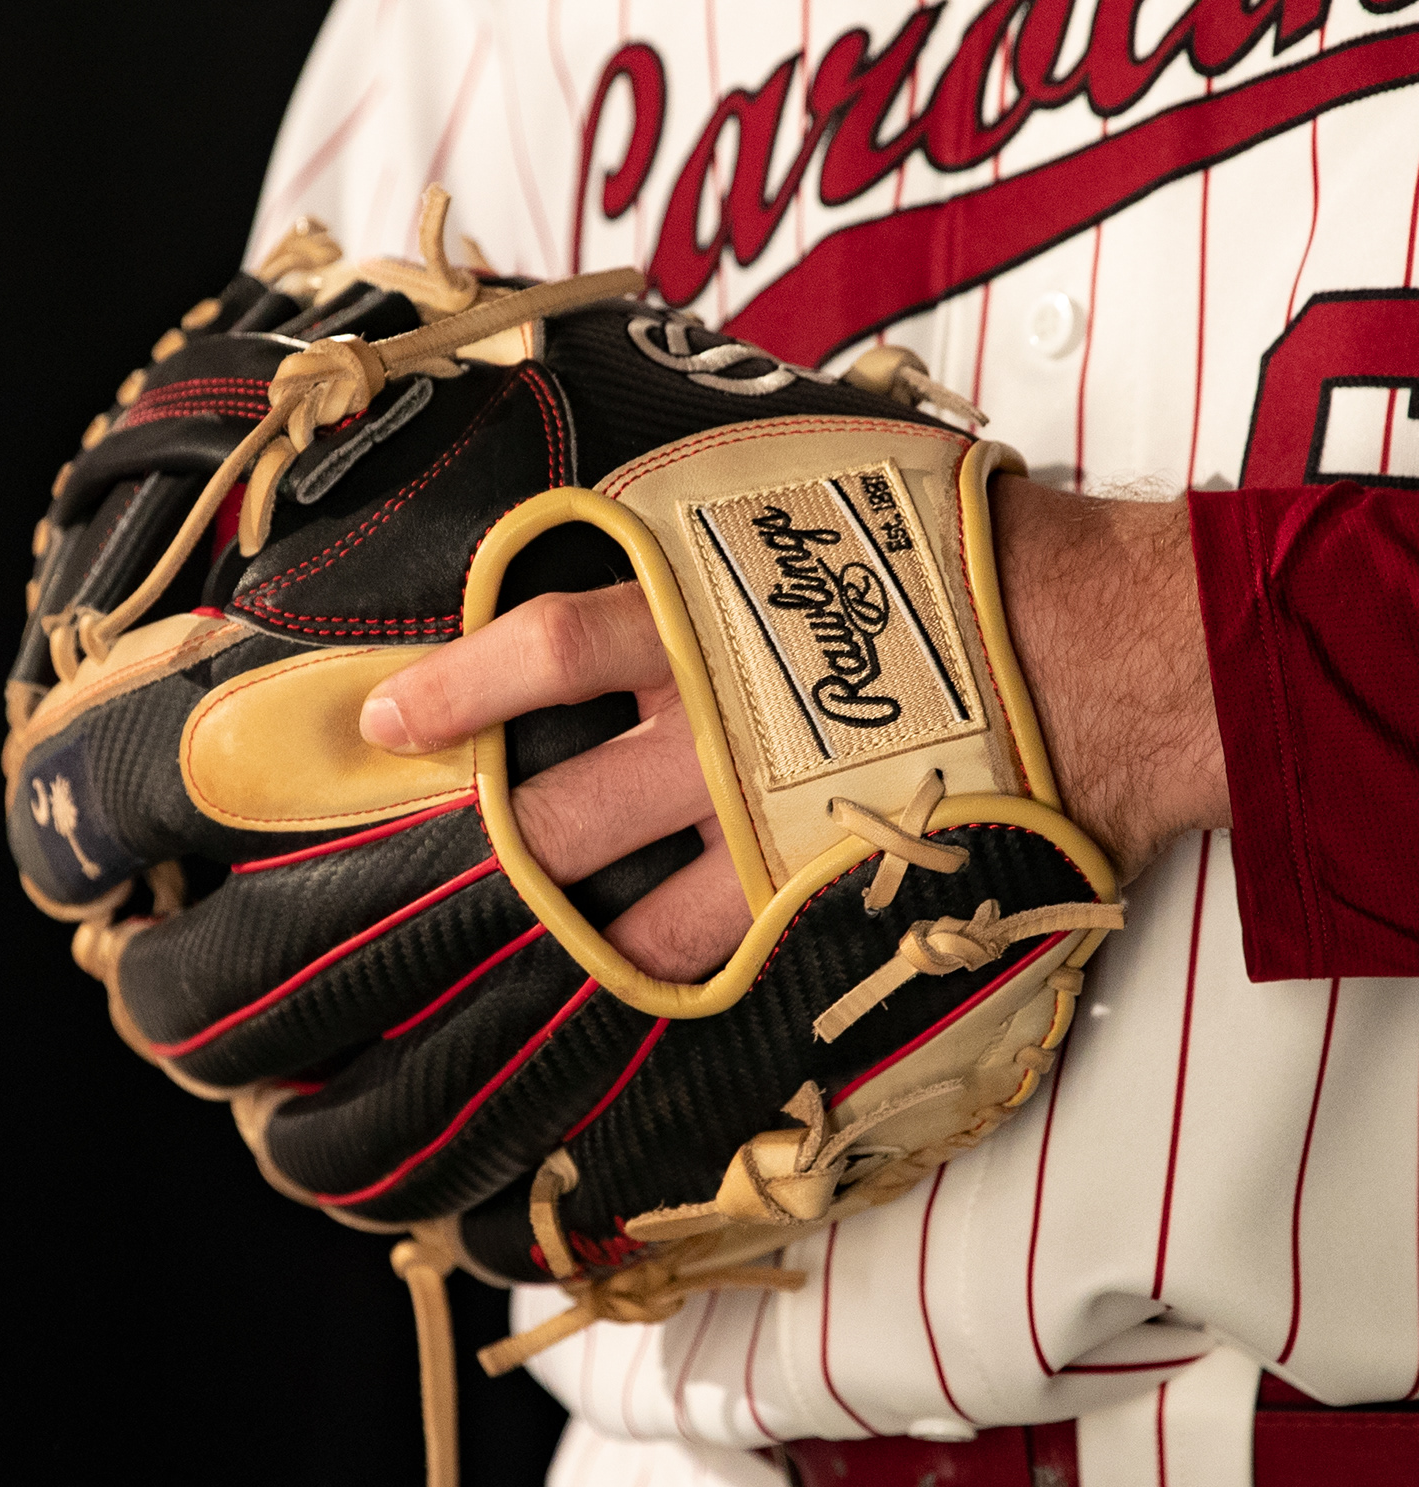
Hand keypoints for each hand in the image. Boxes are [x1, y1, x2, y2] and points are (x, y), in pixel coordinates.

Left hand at [358, 480, 1230, 977]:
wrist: (1106, 644)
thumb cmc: (968, 548)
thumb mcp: (816, 484)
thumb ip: (716, 510)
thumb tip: (639, 506)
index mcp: (701, 607)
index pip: (540, 651)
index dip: (451, 694)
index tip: (380, 723)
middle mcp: (715, 721)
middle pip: (559, 808)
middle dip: (486, 843)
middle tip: (421, 869)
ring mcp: (768, 820)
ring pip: (625, 908)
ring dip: (564, 936)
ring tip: (503, 960)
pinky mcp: (826, 888)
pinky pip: (724, 957)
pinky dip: (670, 983)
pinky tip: (623, 1001)